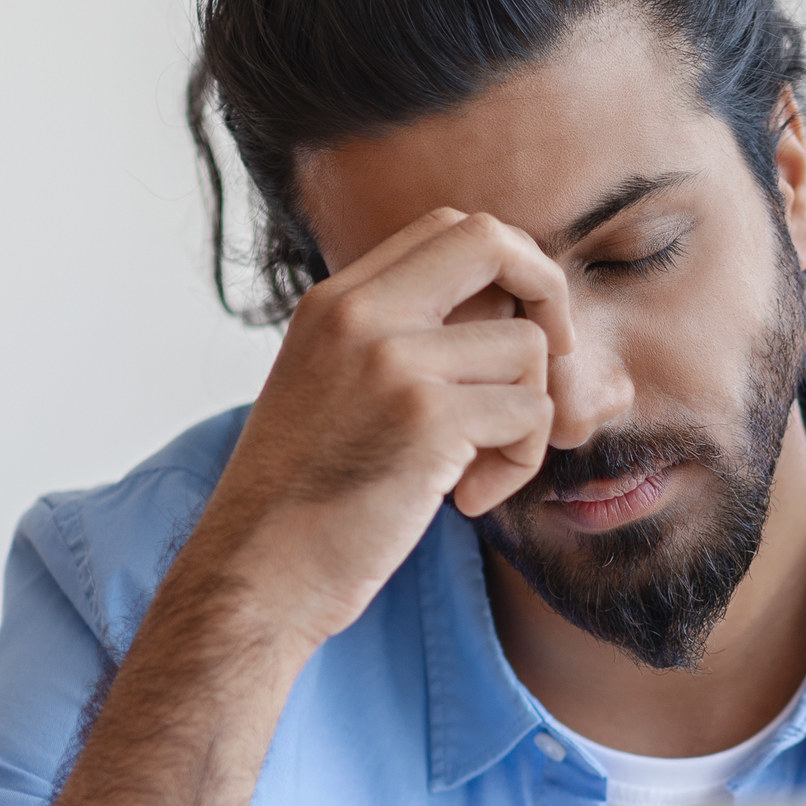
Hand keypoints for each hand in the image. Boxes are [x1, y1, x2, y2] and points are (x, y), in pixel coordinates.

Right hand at [187, 207, 573, 654]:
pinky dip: (518, 465)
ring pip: (528, 346)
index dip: (505, 266)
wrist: (255, 576)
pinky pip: (531, 415)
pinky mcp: (429, 419)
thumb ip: (395, 345)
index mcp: (335, 301)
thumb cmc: (300, 504)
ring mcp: (393, 361)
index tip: (515, 327)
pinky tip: (466, 501)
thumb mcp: (330, 390)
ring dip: (526, 419)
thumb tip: (506, 322)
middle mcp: (360, 313)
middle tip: (550, 363)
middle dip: (548, 293)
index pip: (448, 229)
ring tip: (474, 472)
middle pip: (491, 240)